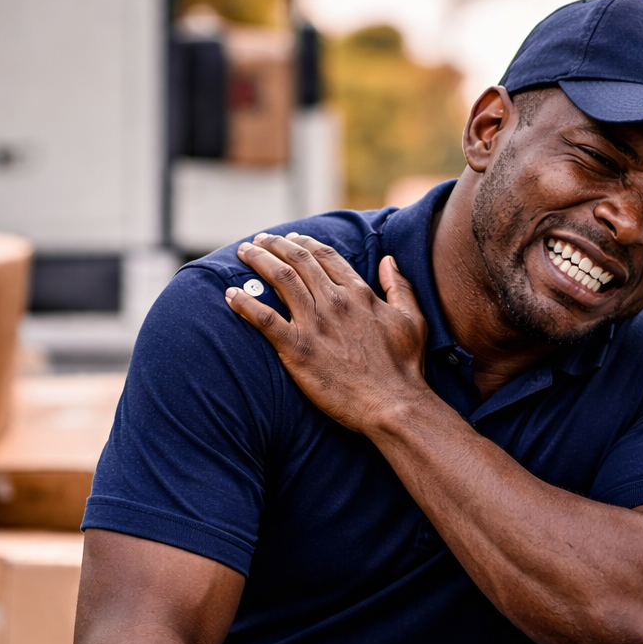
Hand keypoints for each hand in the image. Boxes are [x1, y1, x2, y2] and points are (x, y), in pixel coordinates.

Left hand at [226, 232, 430, 433]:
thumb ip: (399, 287)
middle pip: (299, 261)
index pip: (326, 257)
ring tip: (244, 253)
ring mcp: (315, 324)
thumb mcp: (412, 319)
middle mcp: (334, 302)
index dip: (306, 244)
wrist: (393, 404)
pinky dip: (245, 304)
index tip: (291, 239)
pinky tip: (230, 295)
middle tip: (260, 240)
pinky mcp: (298, 349)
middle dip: (276, 245)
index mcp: (359, 293)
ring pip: (280, 279)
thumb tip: (389, 261)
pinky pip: (264, 319)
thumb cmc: (404, 367)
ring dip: (258, 261)